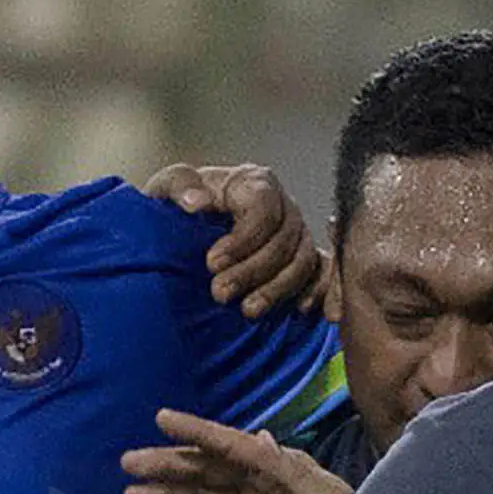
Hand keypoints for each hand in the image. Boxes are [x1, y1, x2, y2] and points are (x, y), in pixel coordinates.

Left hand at [140, 162, 325, 316]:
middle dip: (253, 271)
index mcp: (255, 183)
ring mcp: (298, 234)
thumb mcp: (167, 187)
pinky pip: (324, 274)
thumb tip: (196, 202)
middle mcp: (283, 206)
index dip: (242, 240)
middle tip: (219, 293)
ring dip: (278, 289)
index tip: (211, 263)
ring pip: (303, 261)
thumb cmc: (179, 204)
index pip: (263, 209)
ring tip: (248, 311)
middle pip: (284, 240)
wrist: (185, 229)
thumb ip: (178, 185)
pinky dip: (320, 291)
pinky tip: (300, 309)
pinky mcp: (304, 258)